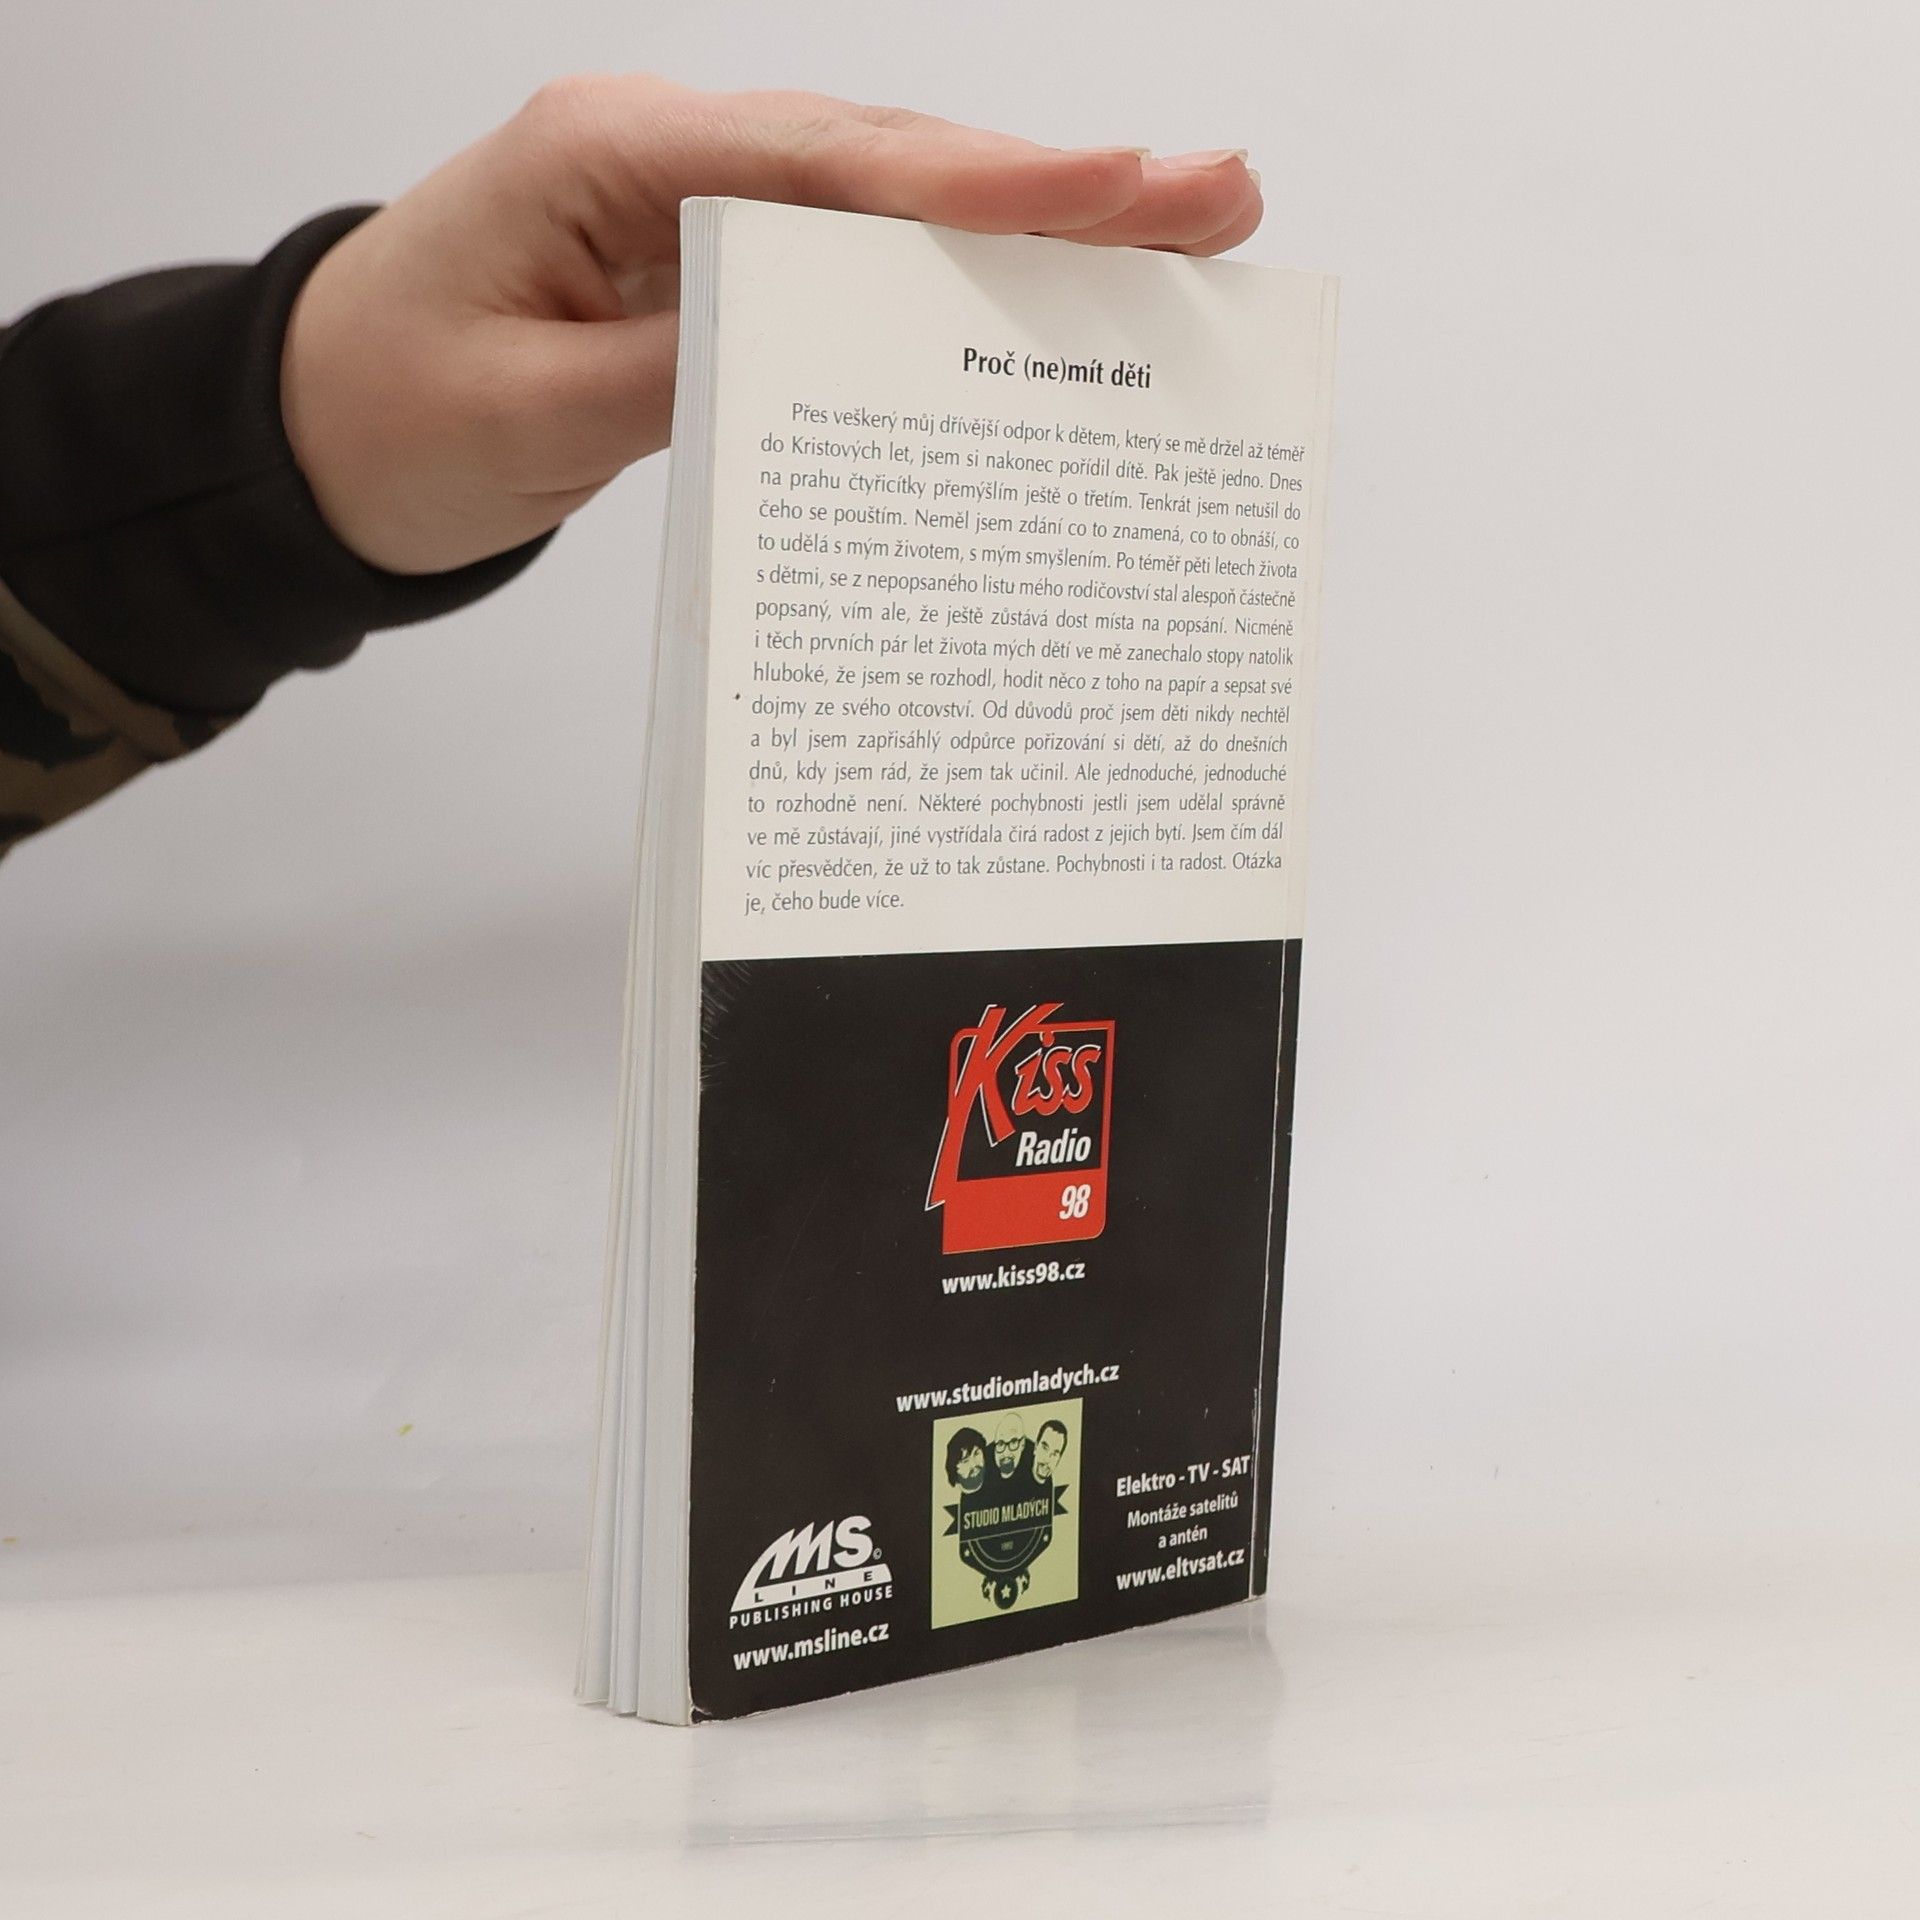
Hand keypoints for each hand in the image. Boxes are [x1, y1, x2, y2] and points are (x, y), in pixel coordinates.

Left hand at [280, 74, 1261, 574]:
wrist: (313, 433)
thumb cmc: (386, 414)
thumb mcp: (521, 417)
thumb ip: (670, 378)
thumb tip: (825, 357)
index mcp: (608, 156)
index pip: (822, 160)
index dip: (976, 177)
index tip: (1114, 184)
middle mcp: (669, 156)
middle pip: (888, 159)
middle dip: (1056, 180)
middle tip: (1215, 193)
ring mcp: (697, 208)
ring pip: (886, 203)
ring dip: (1030, 219)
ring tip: (1179, 232)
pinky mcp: (713, 270)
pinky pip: (850, 265)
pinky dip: (949, 278)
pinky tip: (1048, 292)